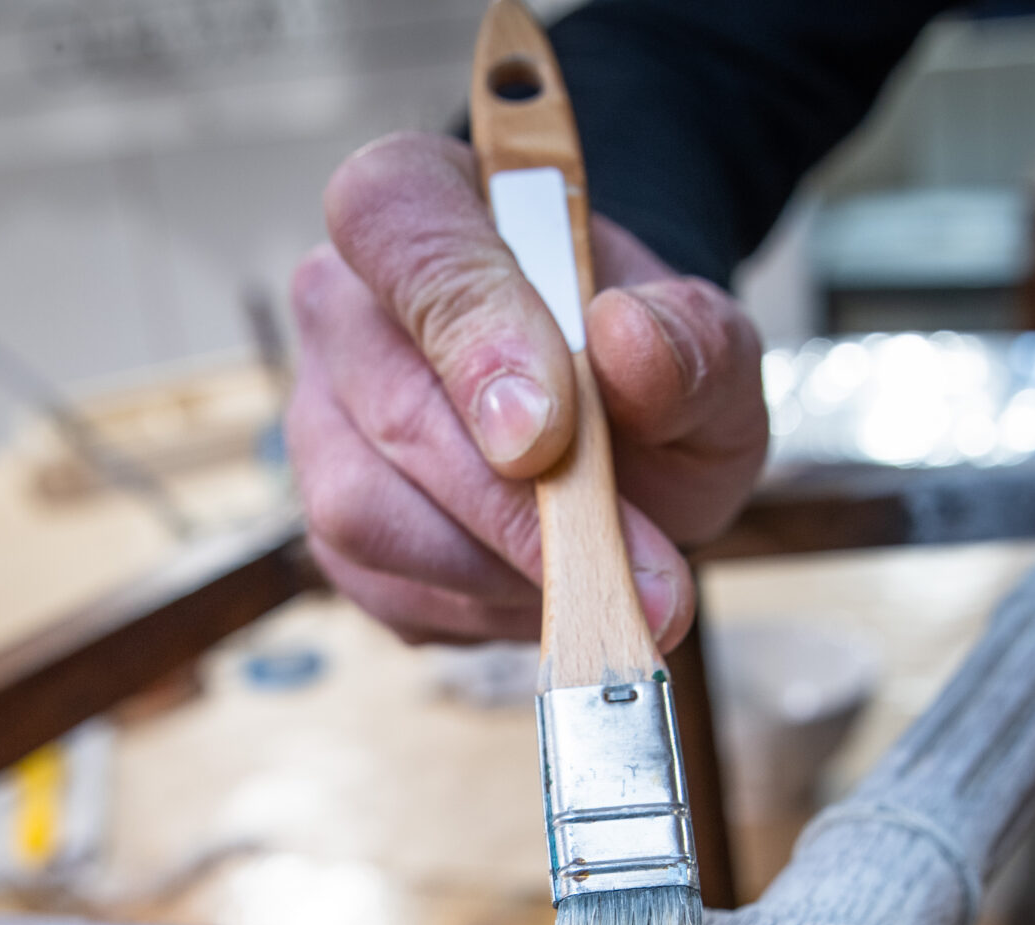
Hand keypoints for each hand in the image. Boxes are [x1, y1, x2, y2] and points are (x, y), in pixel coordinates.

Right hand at [287, 132, 768, 645]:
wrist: (626, 434)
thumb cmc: (644, 370)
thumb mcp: (711, 347)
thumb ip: (693, 338)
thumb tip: (626, 342)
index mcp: (422, 205)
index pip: (400, 233)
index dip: (470, 334)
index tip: (548, 434)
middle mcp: (345, 307)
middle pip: (391, 410)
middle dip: (516, 508)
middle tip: (630, 564)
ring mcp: (323, 423)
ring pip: (371, 515)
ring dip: (504, 569)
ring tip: (607, 576)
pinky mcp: (331, 532)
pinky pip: (389, 591)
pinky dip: (485, 610)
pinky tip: (549, 587)